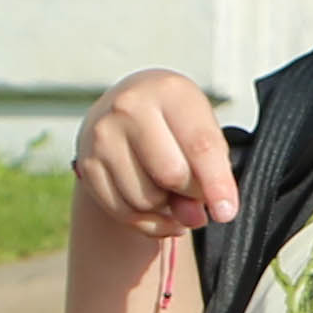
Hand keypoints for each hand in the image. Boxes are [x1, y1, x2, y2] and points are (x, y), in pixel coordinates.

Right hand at [71, 72, 238, 239]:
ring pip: (145, 199)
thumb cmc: (176, 120)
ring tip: (172, 190)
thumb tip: (192, 218)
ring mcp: (102, 136)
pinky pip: (121, 211)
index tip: (227, 212)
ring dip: (166, 207)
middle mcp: (129, 108)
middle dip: (191, 193)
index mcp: (169, 92)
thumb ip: (208, 170)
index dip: (216, 184)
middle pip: (171, 175)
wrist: (129, 104)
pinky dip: (146, 220)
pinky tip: (159, 210)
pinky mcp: (86, 164)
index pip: (200, 146)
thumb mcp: (201, 128)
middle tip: (196, 190)